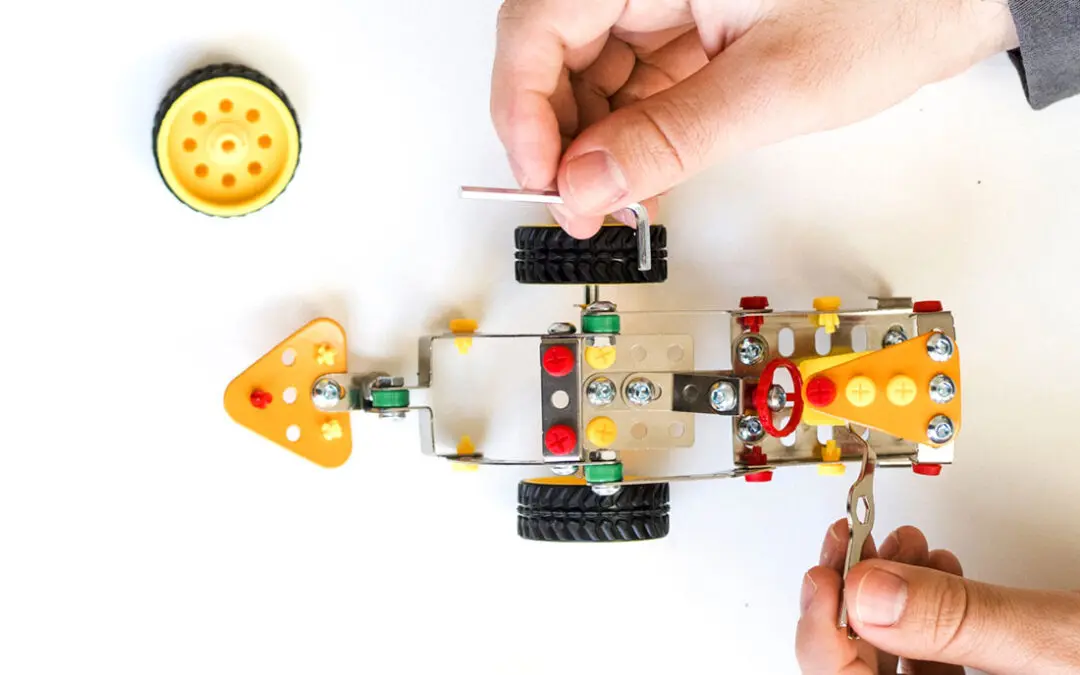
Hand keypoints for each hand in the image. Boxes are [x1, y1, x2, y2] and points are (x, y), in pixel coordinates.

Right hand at [491, 0, 1017, 237]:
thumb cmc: (890, 7)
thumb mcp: (770, 87)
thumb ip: (667, 140)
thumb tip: (584, 186)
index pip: (537, 23)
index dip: (522, 108)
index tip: (541, 178)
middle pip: (552, 48)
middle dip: (558, 134)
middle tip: (578, 203)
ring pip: (587, 69)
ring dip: (593, 140)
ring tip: (616, 198)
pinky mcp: (685, 21)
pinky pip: (631, 77)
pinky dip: (629, 130)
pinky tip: (639, 173)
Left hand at [797, 519, 1079, 673]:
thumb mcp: (1064, 643)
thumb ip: (962, 621)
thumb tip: (868, 592)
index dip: (823, 635)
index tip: (824, 575)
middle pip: (865, 674)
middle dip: (855, 598)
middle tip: (850, 542)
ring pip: (899, 661)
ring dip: (890, 595)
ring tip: (902, 543)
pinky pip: (938, 661)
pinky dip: (930, 609)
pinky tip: (940, 568)